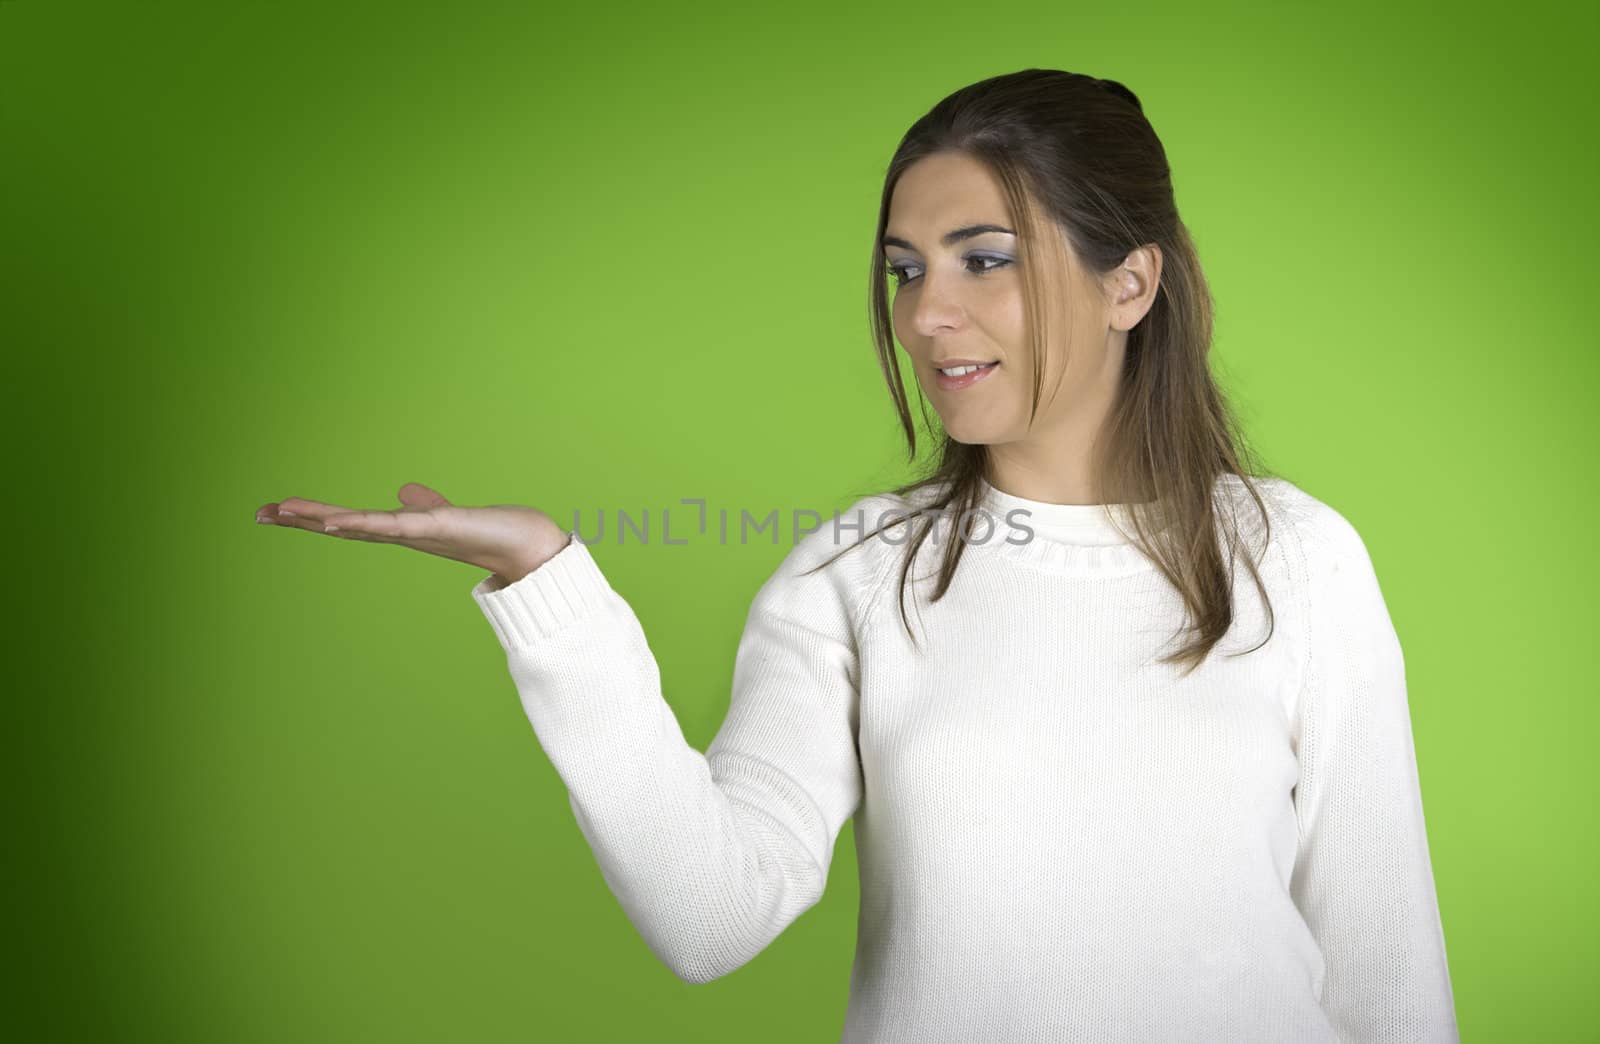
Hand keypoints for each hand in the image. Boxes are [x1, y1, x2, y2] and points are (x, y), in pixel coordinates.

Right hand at [255, 481, 569, 582]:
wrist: (527, 547)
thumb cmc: (489, 532)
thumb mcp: (445, 513)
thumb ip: (423, 504)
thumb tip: (405, 491)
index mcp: (400, 530)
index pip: (346, 522)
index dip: (311, 517)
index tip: (274, 510)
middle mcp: (402, 536)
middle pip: (341, 526)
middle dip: (301, 520)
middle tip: (260, 513)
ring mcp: (417, 534)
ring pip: (358, 526)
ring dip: (321, 519)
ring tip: (284, 512)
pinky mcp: (436, 527)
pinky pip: (392, 525)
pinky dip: (364, 523)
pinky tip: (336, 522)